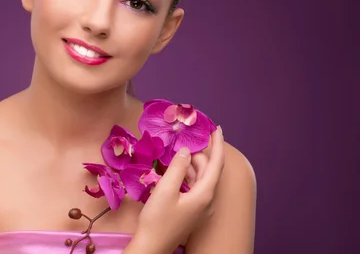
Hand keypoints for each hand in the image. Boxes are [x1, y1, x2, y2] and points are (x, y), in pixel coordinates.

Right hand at [127, 127, 224, 253]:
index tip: (217, 128)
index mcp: (205, 194)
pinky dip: (188, 175)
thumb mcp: (165, 190)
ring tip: (179, 152)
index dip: (218, 144)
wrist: (152, 247)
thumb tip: (185, 151)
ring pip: (201, 179)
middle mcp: (207, 201)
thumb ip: (177, 167)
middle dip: (200, 153)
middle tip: (186, 138)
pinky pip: (195, 188)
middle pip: (208, 170)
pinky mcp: (193, 212)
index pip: (216, 164)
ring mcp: (201, 208)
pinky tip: (177, 170)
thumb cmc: (157, 220)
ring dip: (192, 164)